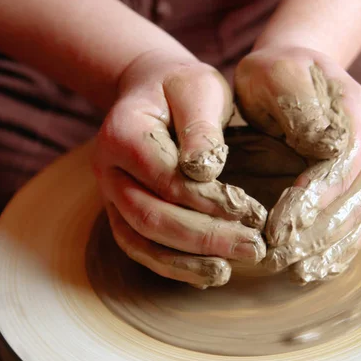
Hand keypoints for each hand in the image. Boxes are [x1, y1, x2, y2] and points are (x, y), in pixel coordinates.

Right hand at [92, 49, 266, 288]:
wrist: (153, 92)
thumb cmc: (181, 87)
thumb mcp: (198, 88)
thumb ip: (201, 127)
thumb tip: (206, 172)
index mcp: (122, 133)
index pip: (166, 178)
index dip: (209, 201)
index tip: (253, 212)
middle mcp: (107, 168)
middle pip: (150, 216)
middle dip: (205, 237)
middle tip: (253, 247)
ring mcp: (110, 194)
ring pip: (140, 240)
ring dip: (186, 261)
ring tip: (229, 271)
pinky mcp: (121, 211)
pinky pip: (140, 247)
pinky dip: (172, 265)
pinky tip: (207, 272)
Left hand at [234, 46, 360, 284]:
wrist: (294, 69)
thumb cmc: (276, 73)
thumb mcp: (279, 74)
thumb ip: (301, 106)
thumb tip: (329, 146)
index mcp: (355, 115)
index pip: (340, 167)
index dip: (311, 201)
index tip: (277, 228)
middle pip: (355, 199)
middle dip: (317, 234)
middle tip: (278, 257)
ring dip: (330, 249)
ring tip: (297, 273)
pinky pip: (360, 222)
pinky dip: (341, 249)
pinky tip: (316, 269)